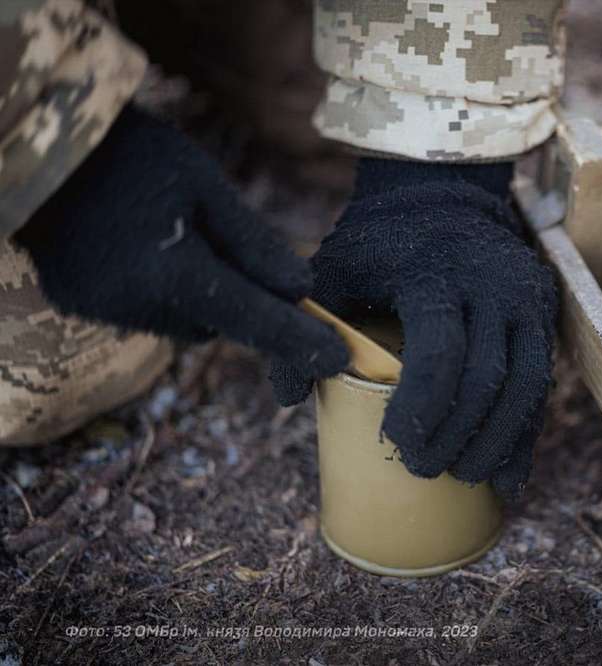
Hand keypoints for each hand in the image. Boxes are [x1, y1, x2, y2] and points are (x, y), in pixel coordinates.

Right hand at [15, 105, 347, 384]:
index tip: (337, 359)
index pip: (254, 319)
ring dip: (196, 293)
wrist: (38, 153)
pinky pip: (145, 311)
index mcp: (172, 271)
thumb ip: (253, 244)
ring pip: (183, 320)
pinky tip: (141, 245)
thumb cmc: (131, 154)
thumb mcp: (203, 183)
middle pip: (218, 323)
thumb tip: (301, 290)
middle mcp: (136, 304)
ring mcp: (103, 309)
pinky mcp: (81, 305)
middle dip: (236, 296)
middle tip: (218, 240)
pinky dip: (158, 289)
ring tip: (170, 232)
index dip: (300, 341)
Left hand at [269, 159, 557, 499]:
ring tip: (464, 479)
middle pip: (485, 378)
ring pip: (524, 386)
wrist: (444, 195)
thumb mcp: (334, 266)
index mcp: (437, 275)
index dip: (422, 407)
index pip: (440, 352)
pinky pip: (541, 383)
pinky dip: (526, 434)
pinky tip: (508, 477)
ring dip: (495, 442)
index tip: (397, 443)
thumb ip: (309, 323)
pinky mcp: (543, 317)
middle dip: (454, 436)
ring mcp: (525, 302)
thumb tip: (290, 398)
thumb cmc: (381, 241)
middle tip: (420, 470)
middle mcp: (492, 287)